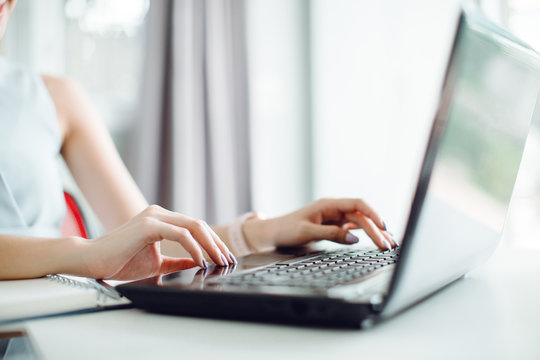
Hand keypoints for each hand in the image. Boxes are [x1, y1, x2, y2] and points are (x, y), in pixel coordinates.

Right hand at [85, 205, 233, 279]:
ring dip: (210, 245)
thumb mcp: (157, 263)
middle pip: (199, 224)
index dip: (213, 242)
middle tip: (228, 260)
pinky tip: (201, 261)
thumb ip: (177, 260)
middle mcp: (159, 213)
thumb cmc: (119, 261)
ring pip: (193, 226)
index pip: (195, 227)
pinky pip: (180, 234)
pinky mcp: (149, 224)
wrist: (91, 260)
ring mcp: (154, 216)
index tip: (224, 257)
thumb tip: (198, 262)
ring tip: (219, 261)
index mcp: (161, 219)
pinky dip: (194, 248)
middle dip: (216, 243)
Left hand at [244, 198, 396, 250]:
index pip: (357, 204)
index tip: (383, 226)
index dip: (372, 213)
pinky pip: (353, 229)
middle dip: (376, 229)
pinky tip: (374, 240)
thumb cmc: (286, 229)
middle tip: (388, 244)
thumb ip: (331, 234)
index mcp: (328, 205)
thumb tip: (354, 239)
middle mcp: (334, 209)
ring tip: (388, 244)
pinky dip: (365, 234)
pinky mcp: (333, 226)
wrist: (273, 234)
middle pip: (361, 216)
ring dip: (374, 232)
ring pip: (360, 223)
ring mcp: (334, 218)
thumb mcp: (307, 232)